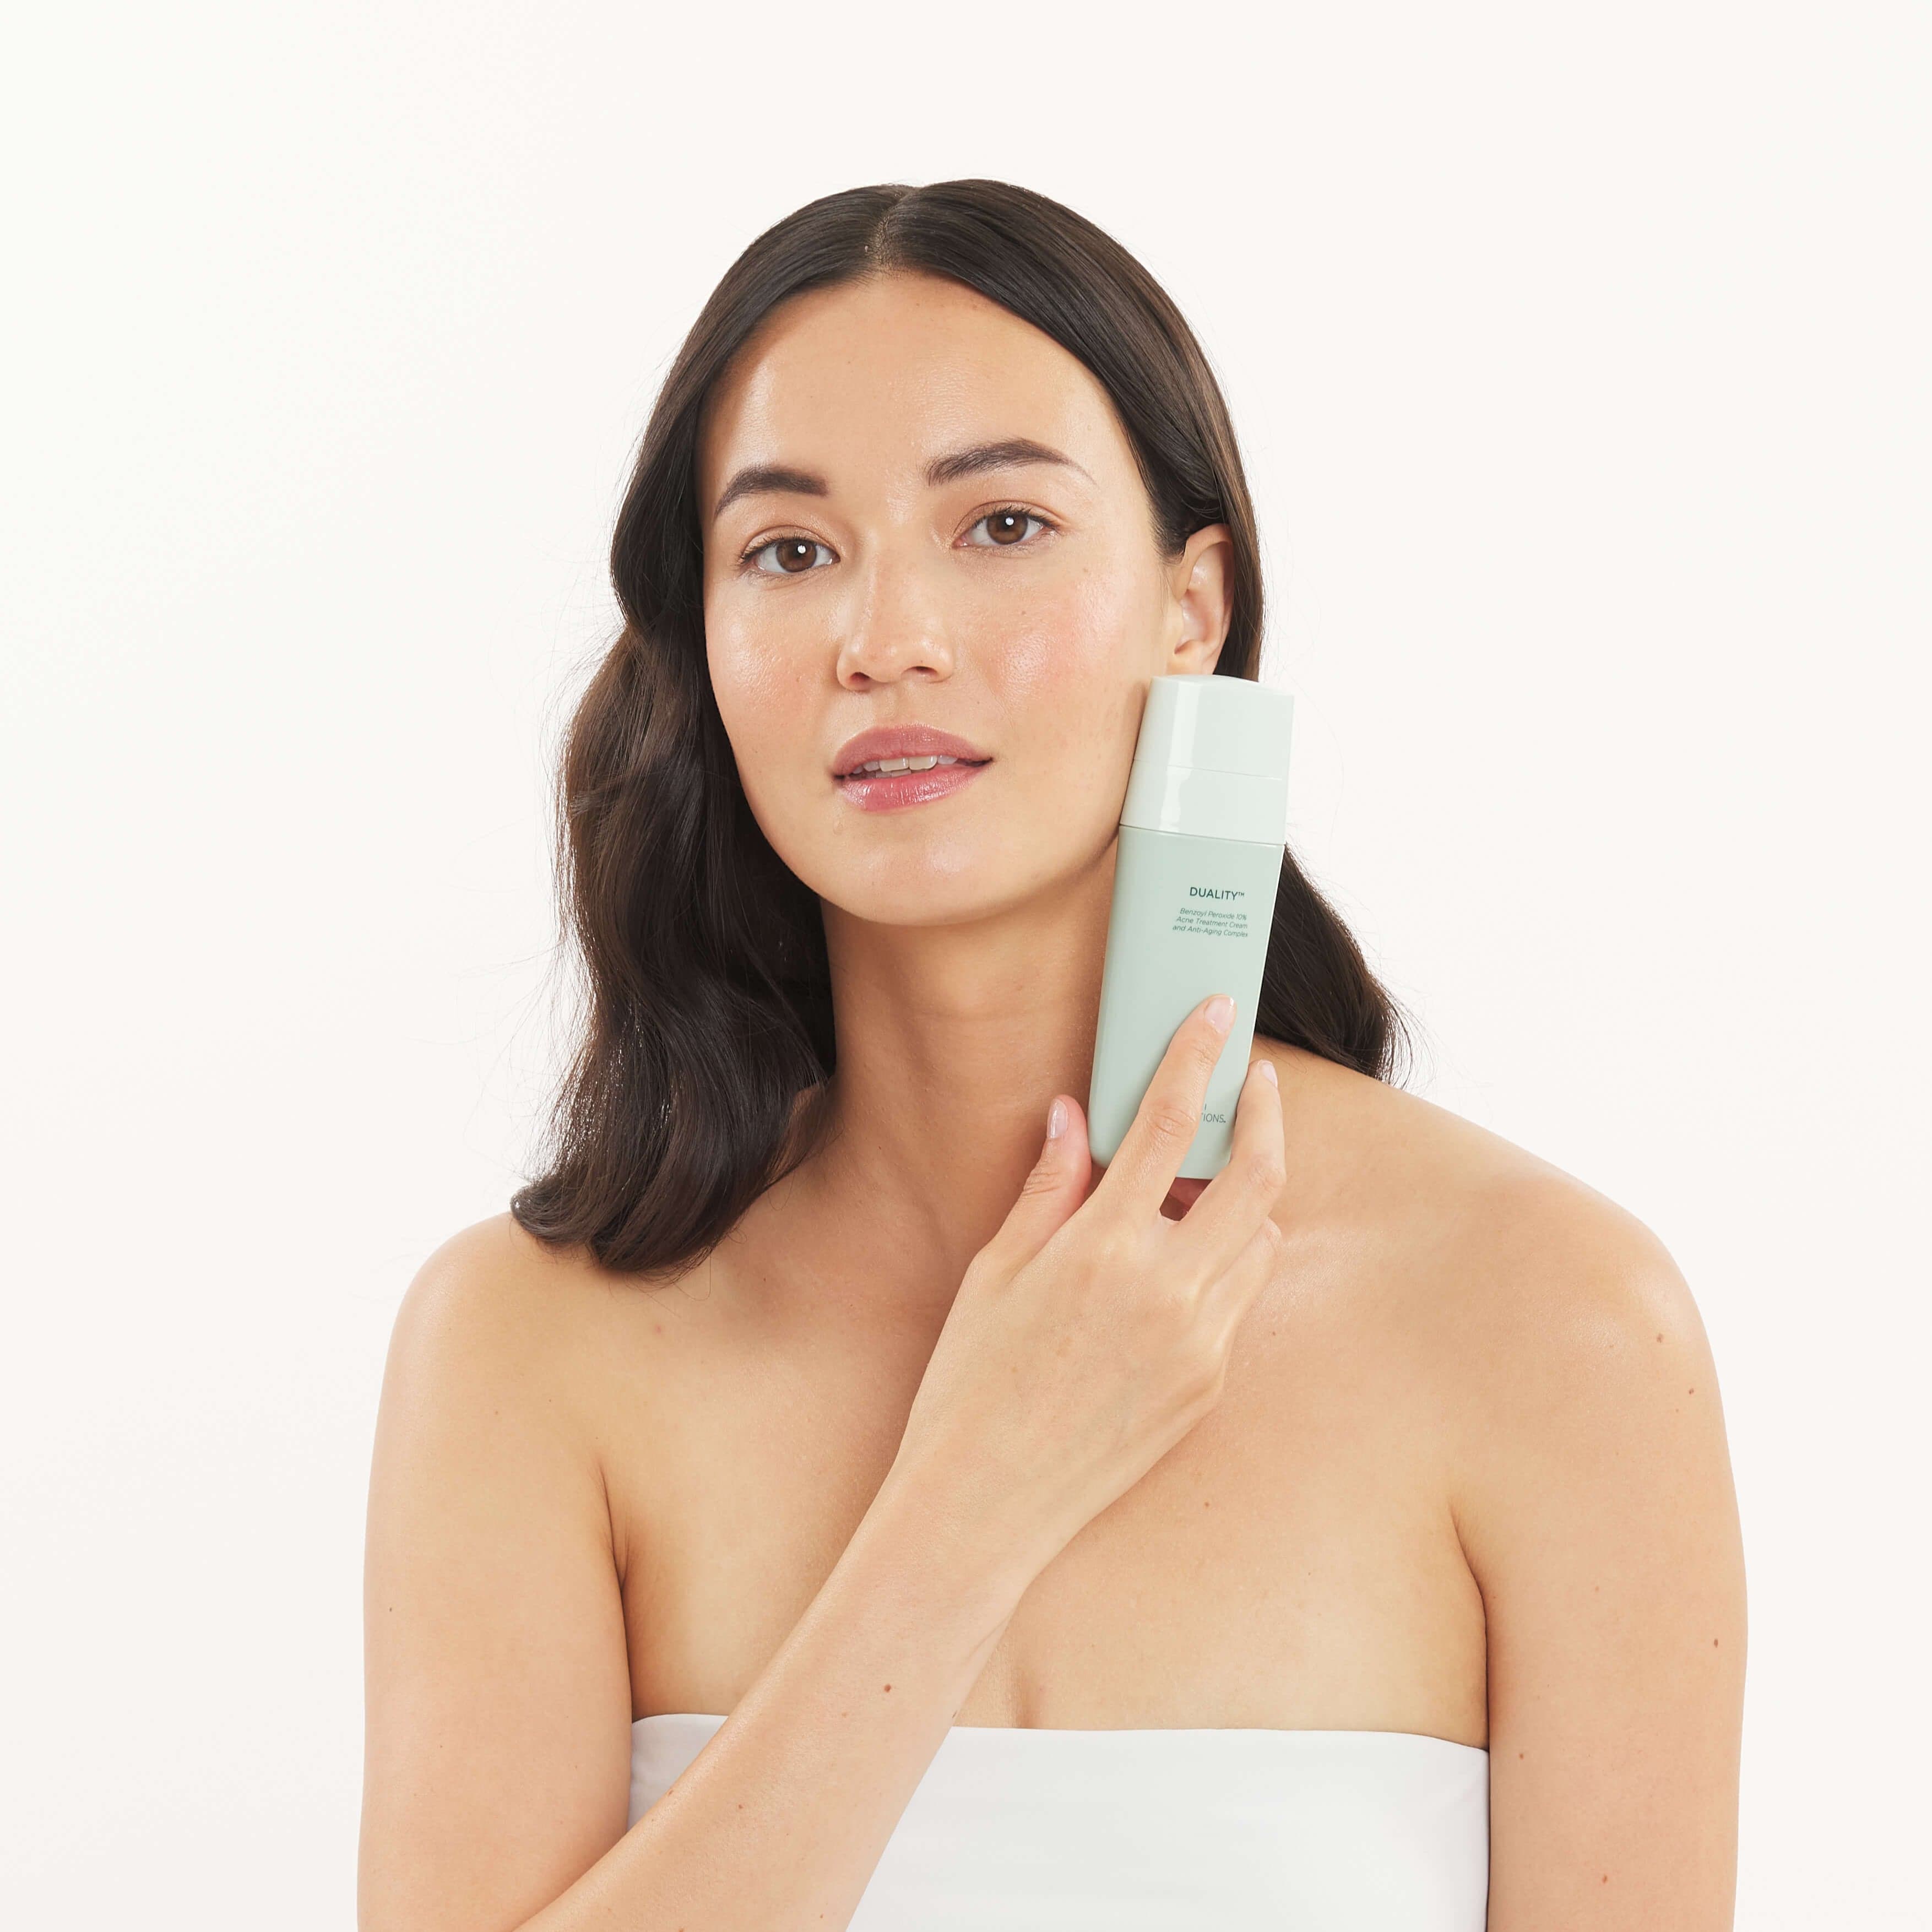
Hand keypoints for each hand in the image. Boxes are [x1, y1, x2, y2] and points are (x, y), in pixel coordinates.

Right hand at [884, 994, 1285, 1588]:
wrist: (985, 1507)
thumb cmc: (969, 1385)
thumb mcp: (994, 1273)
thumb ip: (1045, 1189)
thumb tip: (1071, 1117)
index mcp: (1101, 1249)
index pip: (1167, 1124)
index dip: (1197, 1056)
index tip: (1218, 1014)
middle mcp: (1166, 1290)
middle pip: (1256, 1176)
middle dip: (1263, 1116)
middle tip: (1254, 1084)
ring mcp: (1200, 1342)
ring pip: (1261, 1240)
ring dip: (1245, 1200)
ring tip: (1195, 1190)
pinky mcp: (1211, 1385)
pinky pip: (1241, 1301)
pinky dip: (1226, 1266)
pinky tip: (1175, 1269)